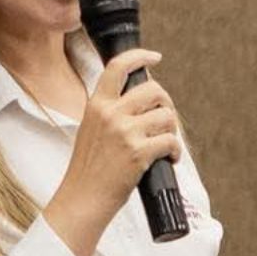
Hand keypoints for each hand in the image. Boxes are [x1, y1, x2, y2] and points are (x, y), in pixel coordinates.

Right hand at [42, 49, 178, 255]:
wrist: (81, 200)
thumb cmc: (88, 171)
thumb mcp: (90, 131)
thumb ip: (109, 113)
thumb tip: (140, 102)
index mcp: (96, 105)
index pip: (118, 67)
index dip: (140, 56)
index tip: (155, 57)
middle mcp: (110, 113)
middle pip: (153, 89)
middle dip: (166, 103)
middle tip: (165, 121)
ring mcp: (124, 132)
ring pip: (166, 115)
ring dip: (172, 129)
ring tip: (165, 144)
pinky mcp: (138, 152)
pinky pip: (171, 141)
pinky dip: (175, 151)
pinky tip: (169, 159)